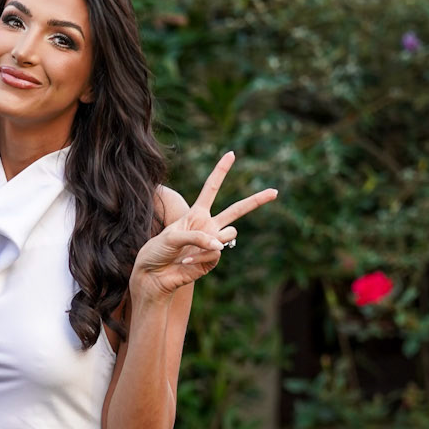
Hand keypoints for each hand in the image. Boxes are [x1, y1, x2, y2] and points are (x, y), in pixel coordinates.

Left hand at [129, 153, 277, 306]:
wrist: (153, 275)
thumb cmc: (157, 251)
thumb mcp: (171, 236)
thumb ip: (196, 236)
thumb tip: (220, 246)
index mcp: (196, 213)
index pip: (211, 188)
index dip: (221, 171)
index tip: (231, 153)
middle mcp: (207, 226)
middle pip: (237, 210)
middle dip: (256, 200)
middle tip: (275, 192)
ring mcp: (212, 243)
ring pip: (229, 234)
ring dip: (211, 241)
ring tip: (187, 251)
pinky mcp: (212, 260)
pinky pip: (216, 252)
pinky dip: (200, 256)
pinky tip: (185, 262)